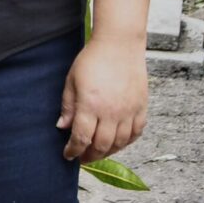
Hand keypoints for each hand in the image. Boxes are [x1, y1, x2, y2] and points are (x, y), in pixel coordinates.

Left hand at [56, 35, 148, 163]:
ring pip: (120, 142)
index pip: (81, 138)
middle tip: (82, 157)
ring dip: (108, 151)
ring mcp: (129, 110)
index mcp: (90, 105)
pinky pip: (136, 132)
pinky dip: (127, 142)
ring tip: (98, 152)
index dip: (73, 150)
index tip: (68, 155)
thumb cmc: (93, 59)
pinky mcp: (141, 107)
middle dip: (90, 155)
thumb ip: (68, 106)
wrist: (119, 45)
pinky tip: (118, 142)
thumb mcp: (72, 81)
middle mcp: (111, 111)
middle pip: (101, 145)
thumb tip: (63, 127)